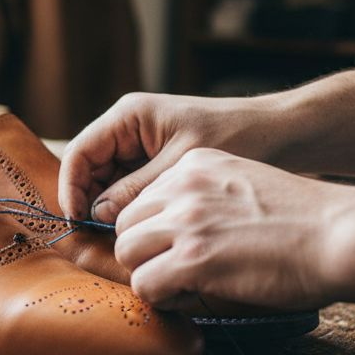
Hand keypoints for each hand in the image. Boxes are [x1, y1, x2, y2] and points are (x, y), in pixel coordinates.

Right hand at [58, 92, 286, 224]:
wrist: (283, 134)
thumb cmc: (239, 137)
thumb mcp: (182, 167)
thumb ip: (136, 189)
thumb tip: (97, 215)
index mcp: (129, 116)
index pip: (80, 152)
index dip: (71, 188)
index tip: (77, 221)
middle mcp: (129, 129)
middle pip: (89, 170)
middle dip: (90, 202)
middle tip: (98, 238)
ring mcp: (142, 148)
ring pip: (107, 184)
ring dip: (110, 210)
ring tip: (121, 239)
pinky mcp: (157, 166)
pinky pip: (130, 190)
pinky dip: (131, 211)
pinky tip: (141, 232)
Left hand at [112, 148, 342, 311]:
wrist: (343, 234)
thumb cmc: (305, 221)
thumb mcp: (244, 186)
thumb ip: (205, 198)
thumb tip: (175, 231)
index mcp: (196, 164)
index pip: (143, 199)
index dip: (156, 231)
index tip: (181, 247)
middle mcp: (184, 185)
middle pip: (125, 224)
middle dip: (145, 252)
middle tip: (177, 270)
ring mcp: (185, 220)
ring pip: (126, 252)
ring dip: (150, 274)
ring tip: (185, 284)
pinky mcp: (192, 257)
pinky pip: (144, 284)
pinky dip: (163, 298)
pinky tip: (194, 295)